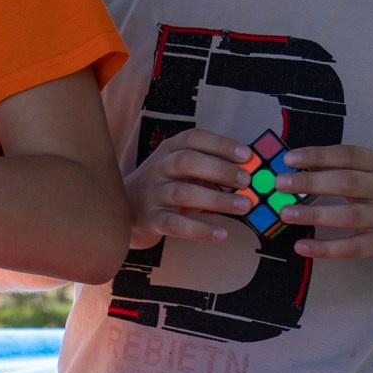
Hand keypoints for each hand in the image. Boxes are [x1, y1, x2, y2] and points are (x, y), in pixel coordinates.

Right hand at [126, 127, 255, 248]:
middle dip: (220, 170)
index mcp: (168, 150)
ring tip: (244, 206)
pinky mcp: (150, 219)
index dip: (221, 144)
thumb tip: (249, 171)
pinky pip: (175, 224)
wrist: (122, 209)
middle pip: (187, 162)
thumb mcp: (179, 169)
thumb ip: (207, 167)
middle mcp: (158, 168)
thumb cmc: (161, 187)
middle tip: (247, 180)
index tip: (247, 154)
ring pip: (183, 193)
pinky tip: (221, 234)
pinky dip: (200, 230)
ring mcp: (152, 194)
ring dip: (217, 199)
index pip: (193, 138)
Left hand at [273, 144, 372, 263]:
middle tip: (280, 184)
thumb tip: (299, 168)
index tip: (289, 158)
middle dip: (310, 182)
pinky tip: (302, 246)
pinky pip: (351, 247)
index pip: (348, 155)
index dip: (317, 155)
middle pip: (345, 183)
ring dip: (314, 214)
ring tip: (285, 213)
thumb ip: (349, 170)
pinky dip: (325, 248)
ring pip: (347, 216)